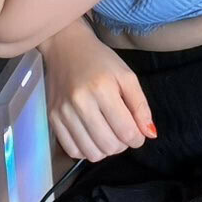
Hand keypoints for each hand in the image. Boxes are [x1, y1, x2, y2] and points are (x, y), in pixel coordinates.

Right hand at [40, 19, 156, 162]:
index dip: (137, 138)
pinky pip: (73, 150)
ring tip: (108, 134)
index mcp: (102, 89)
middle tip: (122, 131)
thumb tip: (150, 134)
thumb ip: (140, 105)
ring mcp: (63, 112)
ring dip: (106, 150)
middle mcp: (80, 103)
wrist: (65, 47)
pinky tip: (92, 137)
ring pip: (92, 153)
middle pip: (109, 146)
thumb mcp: (126, 76)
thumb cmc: (100, 60)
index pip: (126, 132)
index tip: (137, 133)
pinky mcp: (52, 118)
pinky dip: (87, 150)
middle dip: (122, 145)